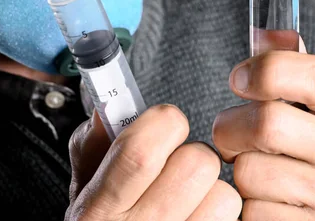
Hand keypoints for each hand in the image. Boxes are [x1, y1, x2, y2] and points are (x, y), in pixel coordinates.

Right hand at [66, 104, 241, 219]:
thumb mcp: (83, 187)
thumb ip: (93, 142)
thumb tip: (115, 106)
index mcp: (100, 208)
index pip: (142, 150)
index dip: (164, 122)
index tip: (163, 123)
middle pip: (197, 164)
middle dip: (191, 152)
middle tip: (175, 162)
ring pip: (225, 194)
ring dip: (210, 187)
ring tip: (187, 195)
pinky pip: (232, 220)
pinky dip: (219, 212)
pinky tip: (196, 215)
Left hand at [212, 47, 314, 219]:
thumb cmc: (310, 146)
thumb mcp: (311, 104)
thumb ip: (287, 64)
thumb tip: (263, 34)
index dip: (267, 71)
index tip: (238, 79)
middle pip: (268, 124)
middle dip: (230, 126)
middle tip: (230, 132)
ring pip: (250, 171)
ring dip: (235, 168)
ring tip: (252, 167)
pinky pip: (249, 211)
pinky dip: (243, 204)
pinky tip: (263, 198)